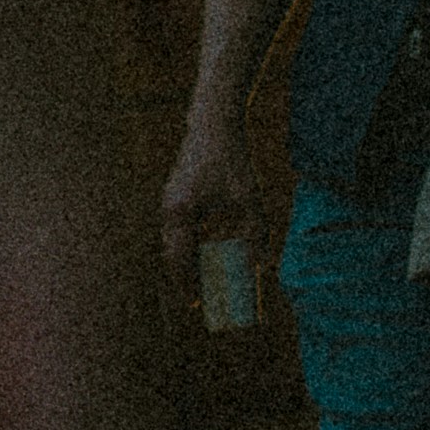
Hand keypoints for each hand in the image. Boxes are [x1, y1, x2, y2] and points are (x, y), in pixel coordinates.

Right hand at [158, 114, 254, 301]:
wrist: (214, 123)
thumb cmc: (231, 159)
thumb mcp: (247, 197)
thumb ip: (254, 232)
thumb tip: (260, 263)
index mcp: (181, 215)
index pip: (180, 261)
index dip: (187, 286)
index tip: (195, 307)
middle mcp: (169, 211)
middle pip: (172, 255)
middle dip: (185, 278)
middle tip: (198, 298)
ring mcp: (169, 201)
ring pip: (173, 242)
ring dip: (185, 261)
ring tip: (201, 279)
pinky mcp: (175, 194)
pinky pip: (177, 228)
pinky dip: (186, 243)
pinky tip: (202, 248)